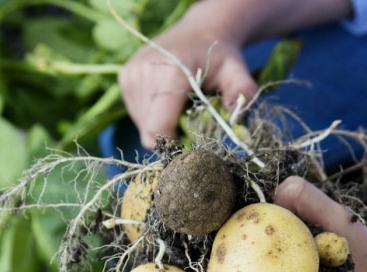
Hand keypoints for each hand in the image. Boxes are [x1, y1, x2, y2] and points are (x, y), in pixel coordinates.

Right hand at [119, 12, 257, 148]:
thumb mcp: (237, 73)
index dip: (174, 146)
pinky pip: (137, 115)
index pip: (157, 129)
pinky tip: (169, 101)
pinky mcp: (124, 79)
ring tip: (181, 107)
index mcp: (169, 74)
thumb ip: (242, 95)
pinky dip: (153, 116)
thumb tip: (238, 125)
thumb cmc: (220, 56)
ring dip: (163, 126)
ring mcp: (130, 76)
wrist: (199, 31)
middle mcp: (143, 74)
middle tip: (191, 121)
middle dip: (172, 136)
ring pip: (143, 126)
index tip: (192, 143)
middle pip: (150, 132)